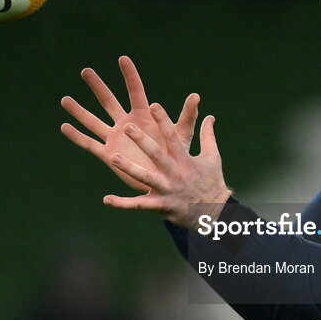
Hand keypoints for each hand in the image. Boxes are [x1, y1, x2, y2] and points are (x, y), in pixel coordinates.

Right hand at [61, 56, 198, 191]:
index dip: (130, 75)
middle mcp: (126, 123)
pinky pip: (90, 144)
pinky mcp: (109, 154)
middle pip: (108, 101)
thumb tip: (196, 96)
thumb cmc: (174, 156)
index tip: (123, 58)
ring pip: (94, 121)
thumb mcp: (181, 135)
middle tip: (86, 71)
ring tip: (65, 100)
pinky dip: (77, 137)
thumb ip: (186, 116)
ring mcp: (115, 138)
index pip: (135, 91)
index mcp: (143, 115)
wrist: (165, 180)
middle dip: (97, 86)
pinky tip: (64, 127)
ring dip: (79, 111)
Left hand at [103, 102, 231, 227]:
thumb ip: (207, 136)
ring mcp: (165, 190)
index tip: (154, 105)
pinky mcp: (159, 205)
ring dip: (128, 168)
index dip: (163, 121)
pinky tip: (106, 199)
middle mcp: (174, 173)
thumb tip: (210, 116)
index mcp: (185, 159)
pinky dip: (122, 203)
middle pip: (156, 154)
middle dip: (142, 141)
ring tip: (112, 157)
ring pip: (144, 178)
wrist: (214, 214)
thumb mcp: (212, 157)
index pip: (173, 137)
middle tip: (127, 127)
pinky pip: (137, 205)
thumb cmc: (211, 182)